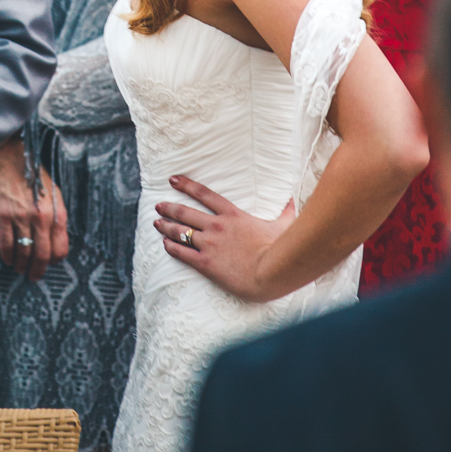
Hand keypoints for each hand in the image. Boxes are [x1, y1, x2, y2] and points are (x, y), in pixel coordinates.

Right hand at [0, 134, 69, 281]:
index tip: (48, 264)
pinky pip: (6, 245)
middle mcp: (42, 217)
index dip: (53, 261)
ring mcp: (22, 217)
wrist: (11, 162)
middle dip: (37, 271)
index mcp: (58, 213)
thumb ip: (57, 220)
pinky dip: (7, 256)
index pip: (60, 249)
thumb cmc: (35, 179)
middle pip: (42, 255)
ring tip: (19, 268)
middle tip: (33, 277)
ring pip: (24, 253)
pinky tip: (8, 259)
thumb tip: (56, 246)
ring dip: (21, 266)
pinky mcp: (4, 216)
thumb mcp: (55, 197)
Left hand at [154, 173, 295, 302]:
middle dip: (170, 208)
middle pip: (185, 213)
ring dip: (166, 226)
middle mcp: (216, 226)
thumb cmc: (279, 249)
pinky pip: (182, 253)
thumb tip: (294, 199)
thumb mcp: (284, 225)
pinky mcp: (206, 263)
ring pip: (180, 231)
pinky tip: (164, 244)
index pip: (204, 194)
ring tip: (156, 223)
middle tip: (158, 205)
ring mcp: (209, 244)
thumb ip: (286, 211)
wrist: (272, 271)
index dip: (186, 185)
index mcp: (232, 215)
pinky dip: (171, 247)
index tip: (173, 179)